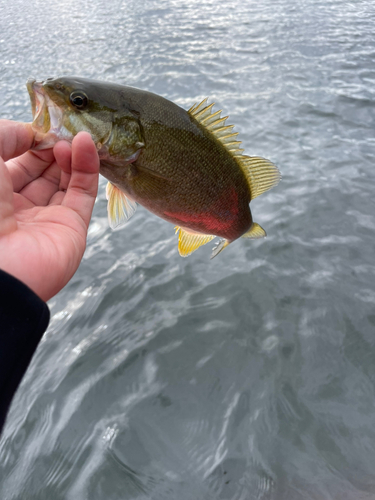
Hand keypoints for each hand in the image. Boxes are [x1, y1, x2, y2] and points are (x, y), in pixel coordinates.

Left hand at [0, 120, 99, 301]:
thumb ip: (5, 135)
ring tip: (73, 135)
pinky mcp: (72, 228)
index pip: (16, 162)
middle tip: (60, 127)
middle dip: (51, 146)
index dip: (28, 141)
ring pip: (64, 179)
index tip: (40, 125)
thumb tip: (31, 132)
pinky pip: (83, 192)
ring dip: (70, 154)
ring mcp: (47, 219)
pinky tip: (85, 144)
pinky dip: (87, 167)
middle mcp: (18, 208)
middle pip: (41, 170)